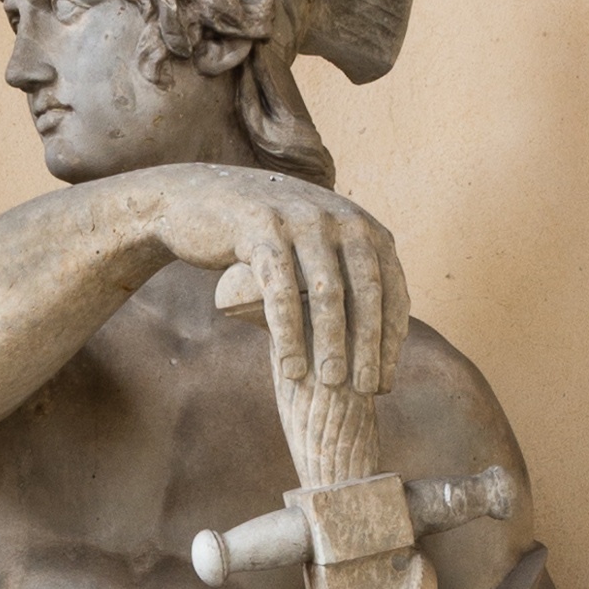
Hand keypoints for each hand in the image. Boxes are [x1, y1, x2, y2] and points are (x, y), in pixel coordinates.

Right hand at [141, 166, 409, 488]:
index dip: (392, 337)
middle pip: (366, 290)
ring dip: (332, 343)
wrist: (196, 199)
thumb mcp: (312, 249)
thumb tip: (376, 340)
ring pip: (327, 291)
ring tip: (329, 384)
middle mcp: (339, 216)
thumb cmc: (263, 241)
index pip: (391, 286)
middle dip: (369, 345)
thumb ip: (345, 278)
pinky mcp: (261, 228)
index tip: (385, 381)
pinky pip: (281, 289)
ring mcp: (301, 219)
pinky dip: (290, 333)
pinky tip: (291, 368)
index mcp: (360, 224)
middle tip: (366, 390)